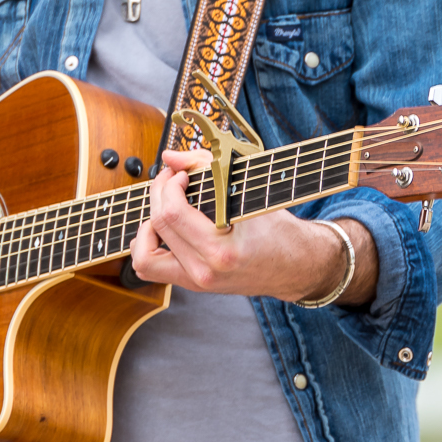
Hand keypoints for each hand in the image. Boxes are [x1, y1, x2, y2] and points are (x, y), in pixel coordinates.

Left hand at [130, 150, 370, 304]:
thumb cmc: (280, 230)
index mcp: (223, 250)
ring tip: (165, 208)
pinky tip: (164, 229)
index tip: (181, 173)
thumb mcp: (250, 192)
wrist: (297, 267)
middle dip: (159, 193)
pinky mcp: (193, 284)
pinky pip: (151, 268)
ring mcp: (197, 282)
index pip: (172, 213)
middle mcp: (206, 271)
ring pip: (143, 255)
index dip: (169, 185)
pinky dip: (149, 245)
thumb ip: (207, 167)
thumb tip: (170, 157)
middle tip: (172, 178)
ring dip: (147, 224)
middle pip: (157, 226)